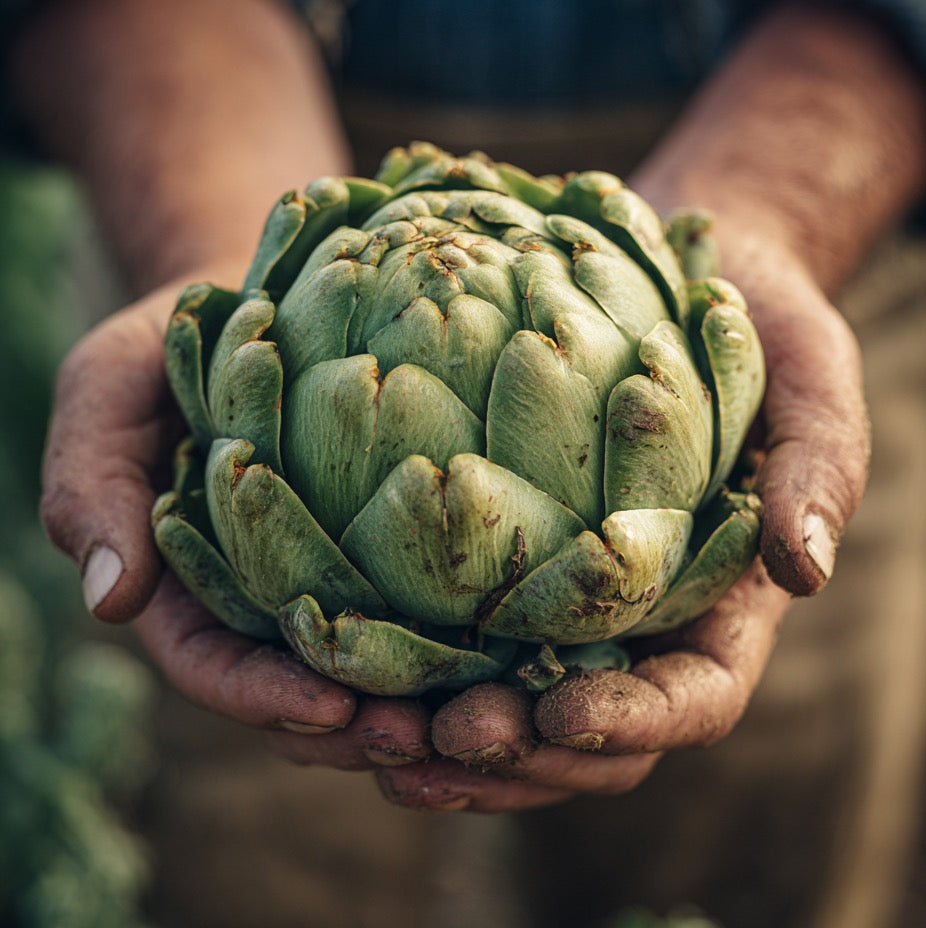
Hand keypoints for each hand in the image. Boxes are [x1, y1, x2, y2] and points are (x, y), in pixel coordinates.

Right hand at [40, 269, 431, 769]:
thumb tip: (110, 600)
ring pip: (367, 668)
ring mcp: (325, 574)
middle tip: (424, 735)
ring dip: (417, 700)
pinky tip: (506, 640)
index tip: (333, 708)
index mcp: (185, 585)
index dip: (264, 696)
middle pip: (299, 690)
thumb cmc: (171, 342)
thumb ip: (91, 486)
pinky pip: (416, 607)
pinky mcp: (385, 547)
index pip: (214, 667)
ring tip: (478, 707)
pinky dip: (453, 636)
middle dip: (355, 726)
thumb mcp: (107, 394)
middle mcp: (258, 595)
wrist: (257, 301)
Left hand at [374, 228, 864, 811]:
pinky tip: (340, 667)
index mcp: (717, 604)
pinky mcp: (496, 572)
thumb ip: (818, 470)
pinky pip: (450, 646)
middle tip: (433, 739)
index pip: (689, 698)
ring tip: (367, 729)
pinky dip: (402, 671)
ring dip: (441, 740)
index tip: (561, 713)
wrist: (675, 283)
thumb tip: (808, 569)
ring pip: (509, 712)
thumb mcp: (807, 380)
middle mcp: (634, 623)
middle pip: (585, 740)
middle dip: (516, 756)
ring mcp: (561, 604)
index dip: (632, 722)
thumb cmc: (754, 329)